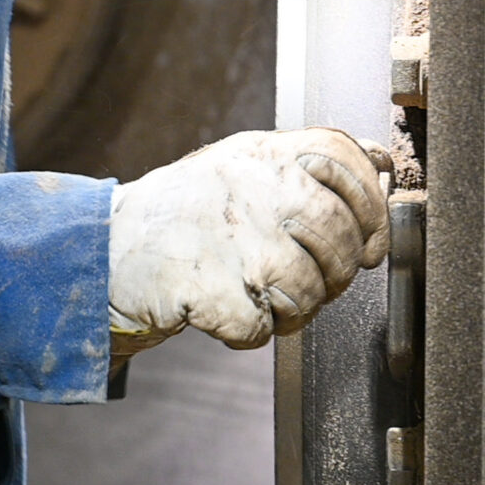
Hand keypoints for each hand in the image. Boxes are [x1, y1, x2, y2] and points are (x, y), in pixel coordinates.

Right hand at [106, 127, 391, 355]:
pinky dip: (251, 332)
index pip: (342, 156)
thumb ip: (305, 164)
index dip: (370, 204)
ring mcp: (231, 238)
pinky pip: (263, 328)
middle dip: (336, 273)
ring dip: (294, 310)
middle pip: (337, 233)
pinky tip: (229, 312)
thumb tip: (382, 165)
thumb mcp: (241, 166)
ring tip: (264, 299)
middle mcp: (250, 186)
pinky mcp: (210, 289)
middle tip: (312, 283)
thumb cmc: (184, 214)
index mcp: (260, 152)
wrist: (102, 249)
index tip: (368, 242)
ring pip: (308, 290)